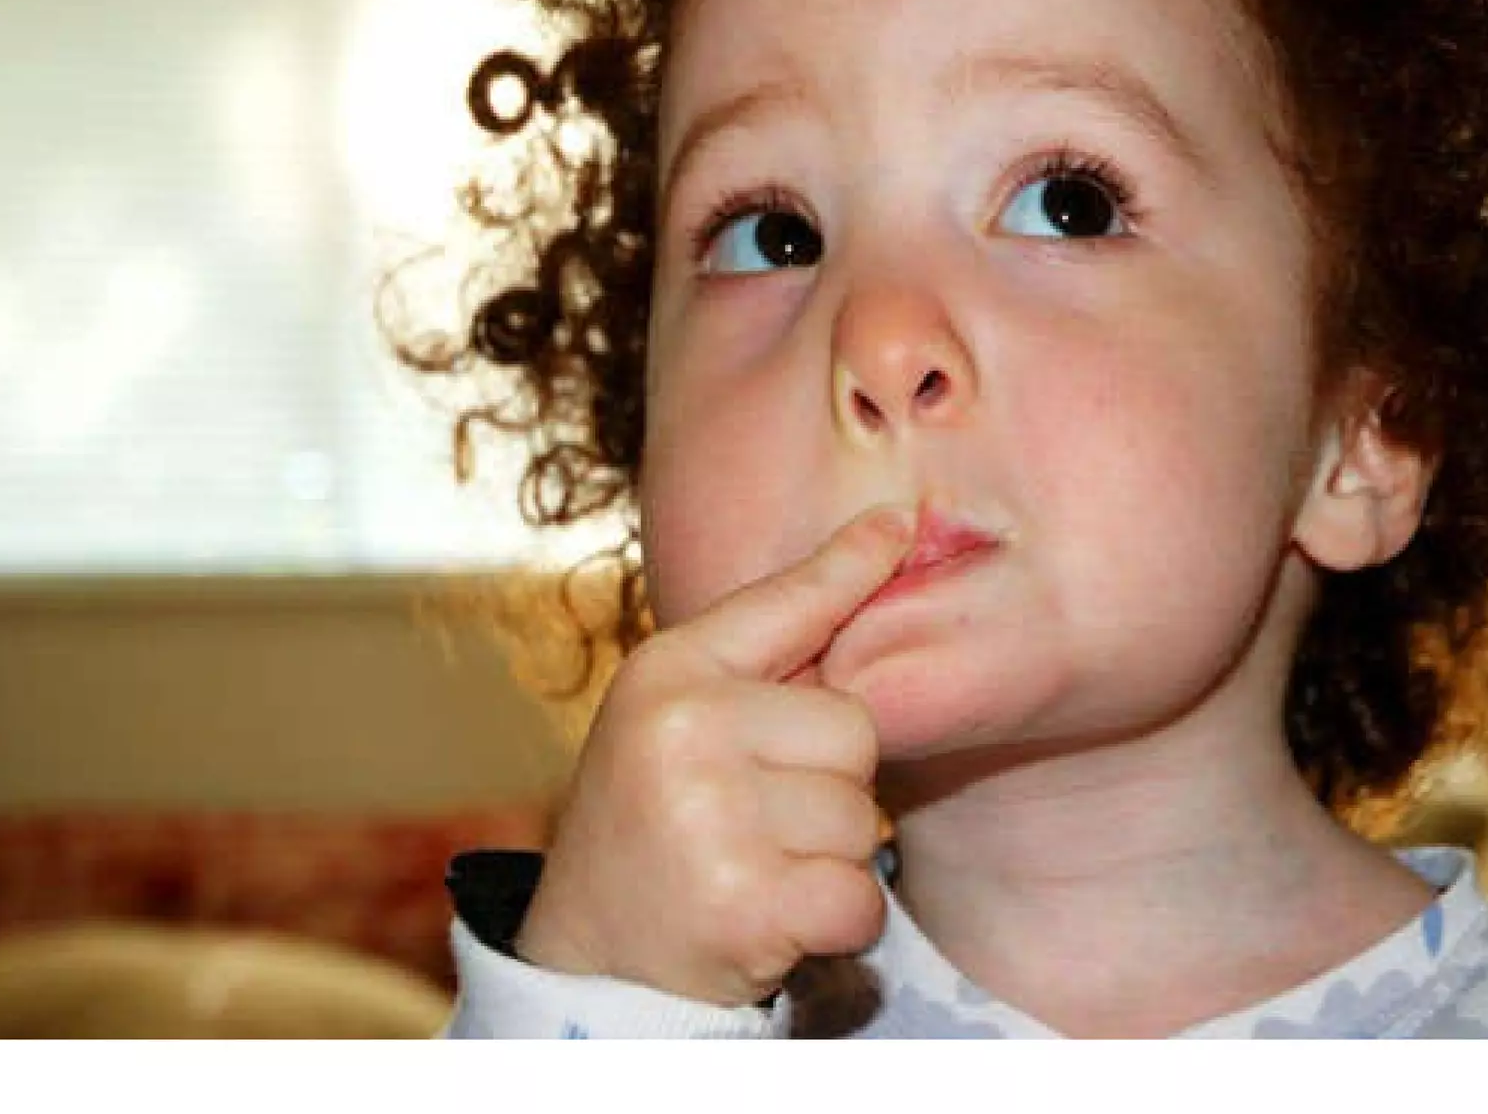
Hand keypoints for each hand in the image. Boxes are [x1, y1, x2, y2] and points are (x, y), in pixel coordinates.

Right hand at [512, 504, 914, 1006]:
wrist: (586, 966)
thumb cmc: (650, 830)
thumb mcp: (677, 721)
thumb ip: (764, 655)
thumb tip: (885, 537)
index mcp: (667, 673)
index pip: (784, 603)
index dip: (850, 566)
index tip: (900, 520)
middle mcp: (684, 729)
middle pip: (853, 728)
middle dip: (828, 785)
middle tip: (754, 823)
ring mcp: (710, 816)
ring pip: (861, 818)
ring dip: (828, 859)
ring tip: (753, 870)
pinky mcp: (743, 903)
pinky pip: (859, 895)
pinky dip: (836, 922)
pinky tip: (772, 921)